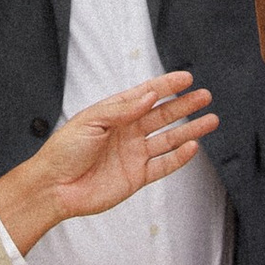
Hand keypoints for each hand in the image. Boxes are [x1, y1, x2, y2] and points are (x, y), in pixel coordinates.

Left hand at [0, 75, 217, 250]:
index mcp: (114, 114)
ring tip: (211, 120)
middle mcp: (127, 132)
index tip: (186, 77)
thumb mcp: (91, 121)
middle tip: (205, 96)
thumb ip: (122, 109)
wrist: (54, 187)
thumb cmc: (64, 150)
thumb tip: (149, 95)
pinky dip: (179, 157)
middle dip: (184, 105)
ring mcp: (134, 154)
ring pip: (169, 139)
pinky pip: (163, 165)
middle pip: (162, 115)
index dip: (166, 85)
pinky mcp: (136, 177)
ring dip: (190, 130)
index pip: (145, 95)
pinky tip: (193, 146)